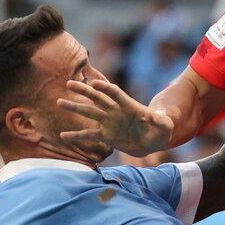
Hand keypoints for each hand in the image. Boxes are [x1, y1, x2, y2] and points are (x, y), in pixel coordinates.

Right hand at [58, 78, 174, 156]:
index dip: (106, 88)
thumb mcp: (165, 126)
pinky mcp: (107, 136)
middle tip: (69, 83)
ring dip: (75, 107)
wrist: (154, 141)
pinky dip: (77, 136)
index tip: (93, 83)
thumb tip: (152, 117)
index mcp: (130, 106)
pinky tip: (63, 136)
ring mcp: (110, 123)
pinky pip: (89, 135)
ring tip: (59, 102)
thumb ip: (160, 121)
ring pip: (90, 113)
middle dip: (85, 91)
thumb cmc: (162, 130)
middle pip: (98, 98)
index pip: (116, 93)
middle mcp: (116, 112)